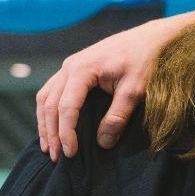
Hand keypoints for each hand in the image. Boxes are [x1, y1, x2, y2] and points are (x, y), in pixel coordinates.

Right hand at [33, 10, 194, 158]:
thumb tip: (103, 143)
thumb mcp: (135, 90)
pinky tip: (53, 128)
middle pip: (49, 103)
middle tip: (57, 157)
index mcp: (82, 69)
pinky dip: (49, 112)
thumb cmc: (144, 61)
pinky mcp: (73, 70)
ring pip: (45, 98)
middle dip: (51, 132)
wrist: (149, 38)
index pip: (66, 106)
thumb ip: (118, 116)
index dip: (66, 132)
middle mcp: (69, 66)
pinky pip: (52, 92)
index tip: (72, 153)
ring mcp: (69, 67)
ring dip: (45, 124)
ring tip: (50, 147)